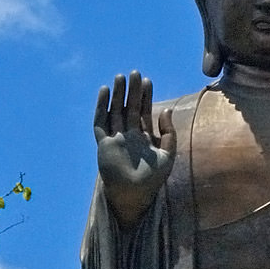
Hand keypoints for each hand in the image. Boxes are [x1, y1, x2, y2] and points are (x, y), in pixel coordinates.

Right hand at [94, 71, 175, 226]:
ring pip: (114, 111)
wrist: (134, 195)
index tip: (147, 81)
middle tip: (134, 73)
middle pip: (128, 108)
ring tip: (120, 77)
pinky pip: (100, 122)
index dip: (145, 96)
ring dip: (117, 95)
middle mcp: (128, 135)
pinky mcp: (103, 144)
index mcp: (143, 137)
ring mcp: (115, 138)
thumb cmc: (152, 180)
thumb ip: (169, 134)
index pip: (142, 112)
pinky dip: (101, 107)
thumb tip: (165, 110)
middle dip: (131, 91)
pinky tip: (104, 92)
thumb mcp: (167, 156)